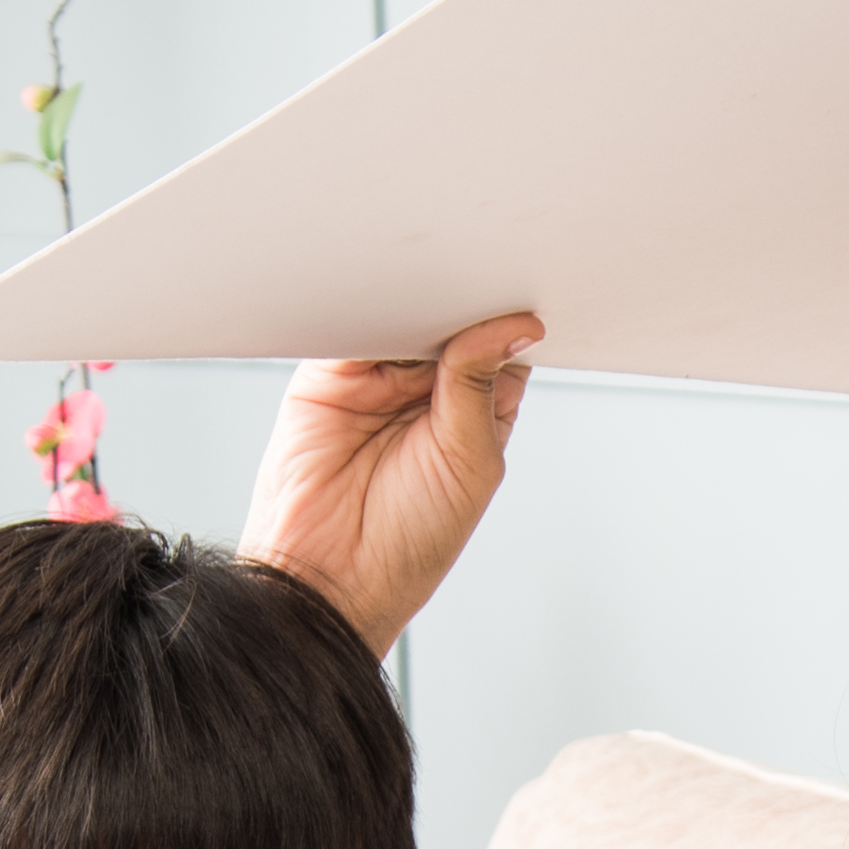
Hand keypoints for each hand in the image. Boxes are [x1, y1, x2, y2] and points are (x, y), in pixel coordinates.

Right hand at [236, 310, 541, 648]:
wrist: (330, 573)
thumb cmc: (411, 540)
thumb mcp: (470, 459)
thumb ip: (479, 386)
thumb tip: (512, 326)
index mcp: (476, 412)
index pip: (499, 347)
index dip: (508, 319)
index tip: (521, 292)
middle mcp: (427, 393)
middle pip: (452, 322)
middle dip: (463, 300)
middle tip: (474, 276)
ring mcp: (377, 381)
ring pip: (404, 316)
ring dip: (417, 300)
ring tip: (432, 291)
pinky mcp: (328, 376)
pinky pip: (348, 326)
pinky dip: (366, 308)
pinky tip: (383, 304)